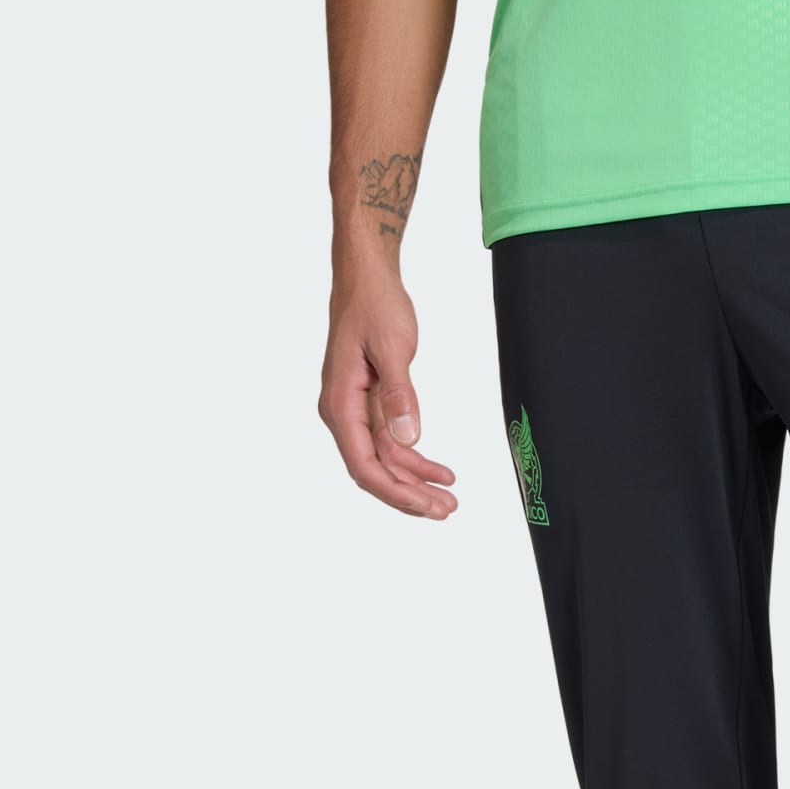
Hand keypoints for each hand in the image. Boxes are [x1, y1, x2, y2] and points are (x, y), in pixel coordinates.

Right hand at [319, 270, 457, 517]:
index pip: (364, 465)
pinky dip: (415, 459)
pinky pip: (391, 442)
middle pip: (374, 471)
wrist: (367, 278)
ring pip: (385, 461)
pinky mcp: (371, 404)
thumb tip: (408, 438)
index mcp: (340, 404)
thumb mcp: (392, 348)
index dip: (395, 492)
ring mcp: (356, 410)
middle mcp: (342, 413)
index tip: (426, 506)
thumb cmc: (375, 305)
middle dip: (410, 495)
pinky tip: (441, 472)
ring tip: (449, 499)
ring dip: (416, 482)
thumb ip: (400, 395)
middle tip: (447, 510)